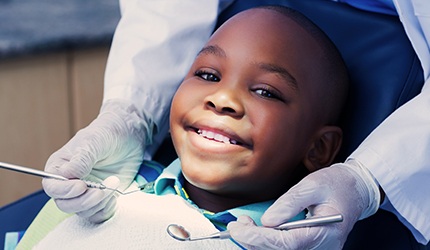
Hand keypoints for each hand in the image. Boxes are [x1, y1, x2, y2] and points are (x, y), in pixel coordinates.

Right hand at [42, 100, 152, 222]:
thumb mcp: (94, 141)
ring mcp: (86, 193)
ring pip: (83, 212)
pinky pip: (98, 215)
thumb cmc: (107, 134)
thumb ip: (81, 159)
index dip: (64, 191)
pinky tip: (114, 195)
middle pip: (65, 205)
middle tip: (101, 191)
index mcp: (60, 167)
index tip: (81, 186)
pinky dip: (106, 209)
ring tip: (113, 183)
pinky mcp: (101, 199)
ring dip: (99, 203)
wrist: (128, 136)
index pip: (52, 187)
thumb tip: (68, 175)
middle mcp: (69, 183)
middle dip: (84, 201)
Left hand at [228, 161, 379, 248]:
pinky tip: (256, 231)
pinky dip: (266, 242)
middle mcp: (322, 248)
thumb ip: (290, 203)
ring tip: (244, 224)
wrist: (355, 190)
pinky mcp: (311, 248)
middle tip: (237, 224)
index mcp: (325, 233)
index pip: (286, 243)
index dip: (259, 237)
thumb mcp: (312, 185)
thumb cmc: (336, 185)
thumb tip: (267, 220)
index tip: (238, 228)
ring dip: (258, 243)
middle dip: (253, 241)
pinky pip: (284, 249)